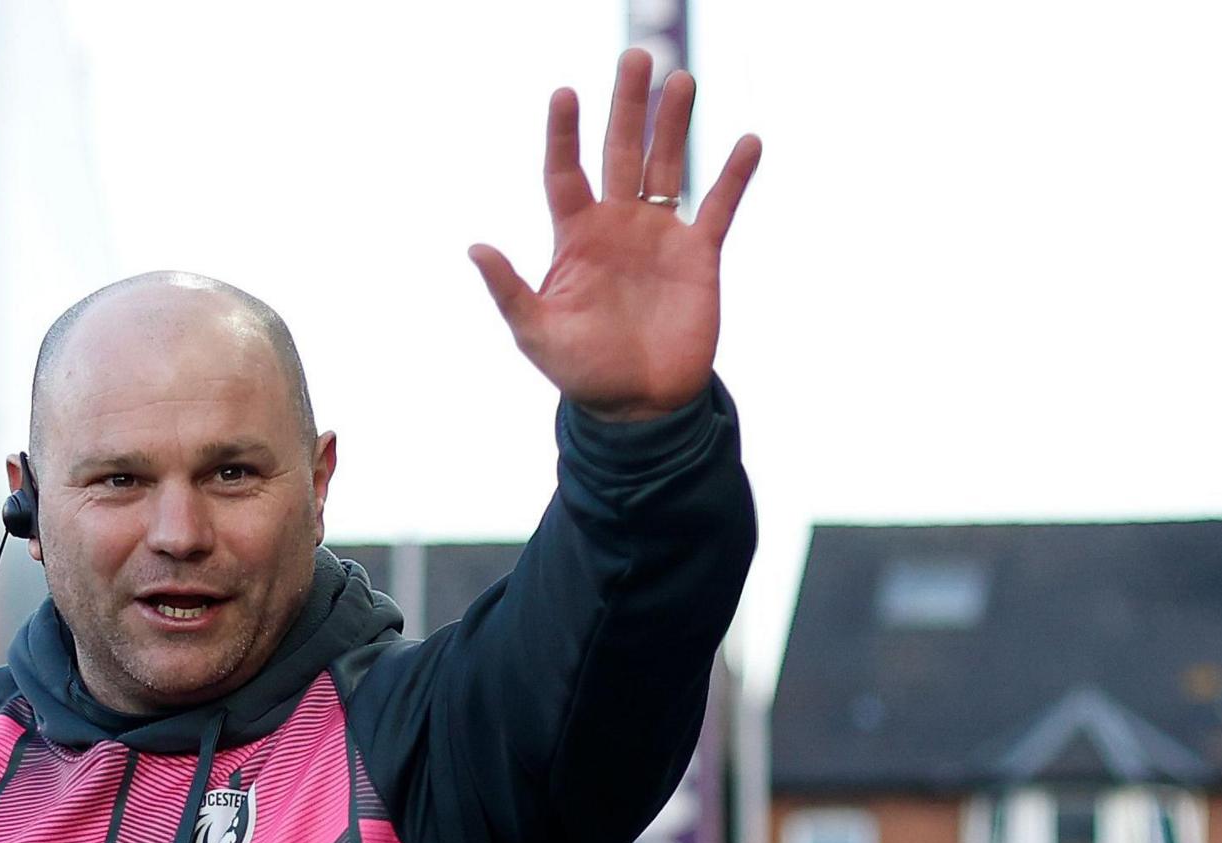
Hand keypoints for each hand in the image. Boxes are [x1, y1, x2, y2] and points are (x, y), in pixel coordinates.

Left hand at [472, 49, 762, 421]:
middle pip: (621, 151)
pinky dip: (733, 176)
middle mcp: (616, 225)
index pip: (564, 173)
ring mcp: (658, 235)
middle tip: (636, 57)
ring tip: (680, 80)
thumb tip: (475, 246)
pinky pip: (718, 206)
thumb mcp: (535, 333)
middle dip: (627, 106)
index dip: (563, 135)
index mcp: (575, 237)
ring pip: (666, 166)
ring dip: (673, 124)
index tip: (564, 93)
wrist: (639, 405)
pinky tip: (746, 141)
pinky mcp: (698, 255)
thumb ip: (508, 289)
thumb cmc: (581, 371)